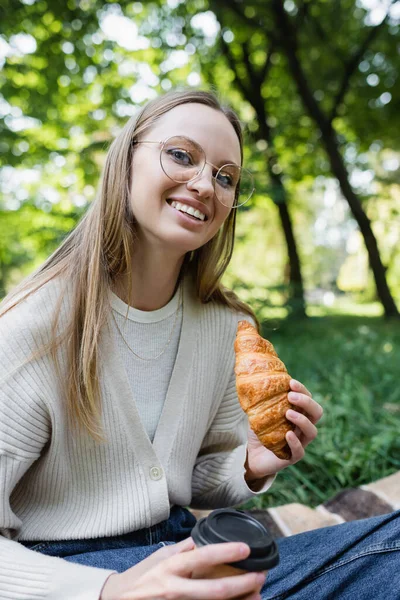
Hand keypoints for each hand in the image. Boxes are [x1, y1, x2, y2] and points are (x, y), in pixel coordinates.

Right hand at [100, 538, 265, 599]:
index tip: (245, 548)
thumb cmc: (142, 576)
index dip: (226, 552)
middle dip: (241, 584)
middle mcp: (174, 588)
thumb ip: (184, 549)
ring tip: (257, 594)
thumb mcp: (162, 556)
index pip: (202, 557)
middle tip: (260, 575)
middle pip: (214, 590)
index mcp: (171, 567)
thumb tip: (205, 537)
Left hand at [245, 379, 322, 481]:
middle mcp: (302, 427)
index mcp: (298, 414)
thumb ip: (263, 400)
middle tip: (291, 396)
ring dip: (302, 420)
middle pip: (316, 413)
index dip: (302, 390)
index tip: (291, 382)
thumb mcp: (260, 412)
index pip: (308, 399)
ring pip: (312, 431)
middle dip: (306, 402)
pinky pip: (299, 451)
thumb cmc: (260, 432)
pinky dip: (295, 442)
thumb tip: (256, 380)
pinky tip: (288, 434)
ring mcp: (300, 442)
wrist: (251, 456)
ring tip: (288, 413)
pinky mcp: (292, 457)